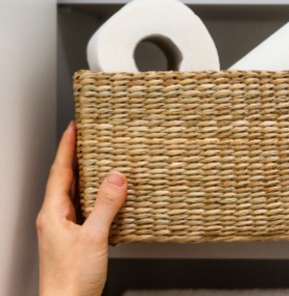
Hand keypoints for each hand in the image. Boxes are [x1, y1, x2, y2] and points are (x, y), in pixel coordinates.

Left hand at [37, 122, 127, 295]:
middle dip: (76, 157)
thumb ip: (106, 205)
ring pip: (75, 194)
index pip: (60, 171)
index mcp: (53, 213)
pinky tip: (108, 198)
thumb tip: (116, 177)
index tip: (75, 127)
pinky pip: (84, 209)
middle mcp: (55, 219)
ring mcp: (64, 230)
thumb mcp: (94, 237)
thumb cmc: (72, 280)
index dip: (67, 147)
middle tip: (89, 137)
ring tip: (100, 160)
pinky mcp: (75, 240)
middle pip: (65, 179)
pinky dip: (95, 197)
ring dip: (86, 176)